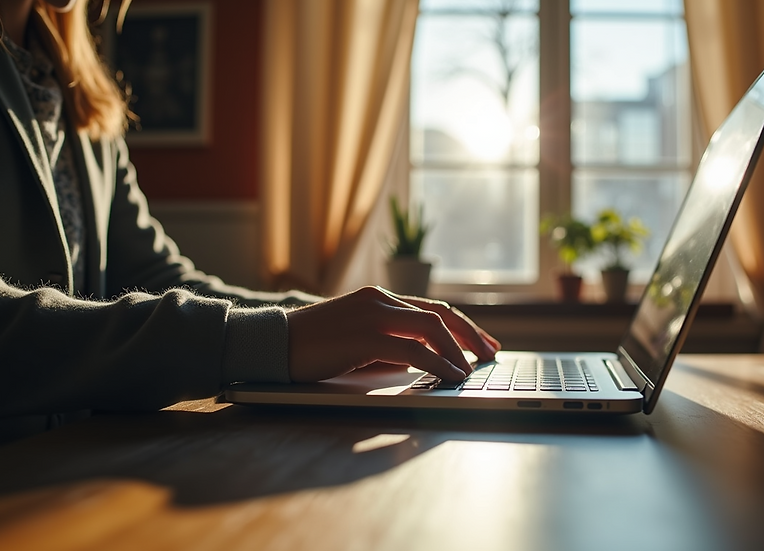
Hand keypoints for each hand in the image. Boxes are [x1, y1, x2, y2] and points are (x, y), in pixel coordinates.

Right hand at [286, 286, 499, 382]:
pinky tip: (451, 376)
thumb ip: (387, 346)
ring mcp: (373, 315)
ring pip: (431, 328)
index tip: (482, 343)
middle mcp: (380, 299)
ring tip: (472, 371)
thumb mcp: (356, 340)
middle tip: (491, 354)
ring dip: (458, 352)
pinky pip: (413, 350)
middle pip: (440, 315)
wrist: (272, 343)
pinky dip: (438, 363)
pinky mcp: (364, 336)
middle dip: (471, 335)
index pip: (432, 308)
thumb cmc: (312, 347)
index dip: (462, 326)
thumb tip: (420, 363)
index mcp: (380, 297)